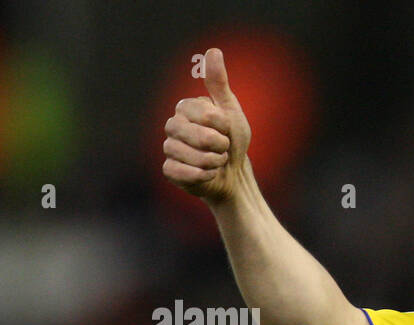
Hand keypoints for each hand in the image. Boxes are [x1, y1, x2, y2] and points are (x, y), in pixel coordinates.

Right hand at [162, 47, 250, 203]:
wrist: (235, 174)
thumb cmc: (233, 141)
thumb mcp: (231, 110)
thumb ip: (219, 83)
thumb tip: (213, 51)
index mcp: (185, 108)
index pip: (200, 112)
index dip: (219, 124)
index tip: (227, 129)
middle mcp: (173, 126)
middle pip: (191, 133)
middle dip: (216, 144)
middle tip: (224, 148)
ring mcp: (170, 148)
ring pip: (185, 154)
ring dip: (211, 161)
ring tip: (217, 161)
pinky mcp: (170, 170)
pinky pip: (180, 172)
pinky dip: (201, 176)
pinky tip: (209, 174)